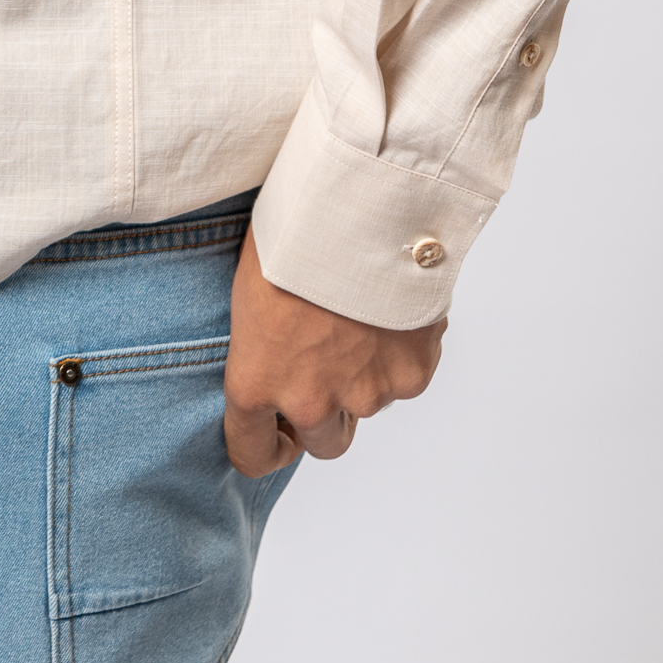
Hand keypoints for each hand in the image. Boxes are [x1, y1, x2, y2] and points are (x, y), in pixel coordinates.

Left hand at [223, 226, 446, 476]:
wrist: (359, 209)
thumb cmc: (293, 233)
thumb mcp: (252, 283)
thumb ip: (263, 339)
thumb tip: (275, 349)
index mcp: (257, 380)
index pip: (251, 453)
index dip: (264, 445)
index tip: (276, 431)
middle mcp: (310, 401)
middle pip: (322, 442)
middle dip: (325, 414)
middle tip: (327, 363)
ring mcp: (365, 394)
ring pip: (367, 406)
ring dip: (364, 376)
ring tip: (359, 316)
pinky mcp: (411, 377)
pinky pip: (404, 378)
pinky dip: (401, 354)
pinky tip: (391, 309)